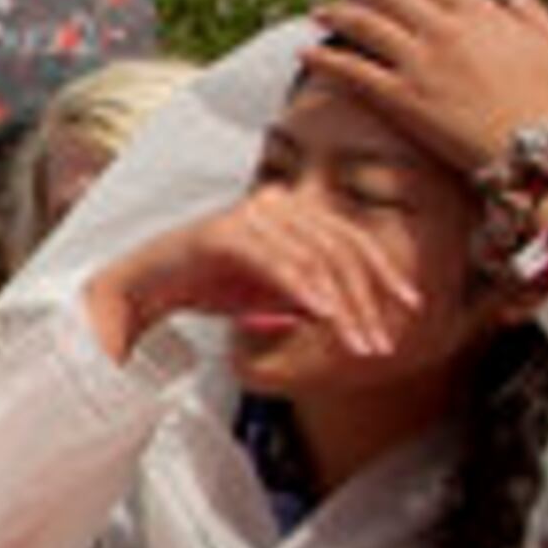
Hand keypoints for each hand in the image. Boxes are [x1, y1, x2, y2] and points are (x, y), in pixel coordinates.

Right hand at [86, 184, 420, 363]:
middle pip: (341, 250)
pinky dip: (305, 290)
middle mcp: (274, 203)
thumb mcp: (269, 292)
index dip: (386, 271)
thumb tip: (352, 314)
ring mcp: (248, 216)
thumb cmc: (202, 288)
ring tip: (357, 343)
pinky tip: (325, 316)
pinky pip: (277, 262)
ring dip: (342, 306)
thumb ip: (308, 294)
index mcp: (291, 209)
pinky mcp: (223, 234)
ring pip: (315, 258)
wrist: (135, 288)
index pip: (352, 237)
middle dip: (368, 301)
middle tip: (380, 344)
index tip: (413, 306)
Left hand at [298, 0, 547, 180]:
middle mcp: (448, 30)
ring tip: (318, 12)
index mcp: (485, 14)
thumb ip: (533, 12)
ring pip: (368, 25)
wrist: (539, 154)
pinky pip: (353, 70)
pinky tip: (304, 53)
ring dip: (338, 14)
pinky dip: (325, 58)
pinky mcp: (402, 97)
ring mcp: (422, 62)